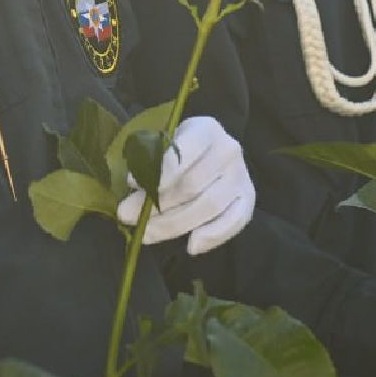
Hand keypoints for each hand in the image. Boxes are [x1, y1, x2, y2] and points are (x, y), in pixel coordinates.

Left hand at [115, 115, 253, 254]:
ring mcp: (241, 176)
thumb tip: (135, 185)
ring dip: (173, 225)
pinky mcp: (248, 199)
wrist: (214, 153)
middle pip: (191, 186)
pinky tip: (191, 246)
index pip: (182, 154)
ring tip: (146, 234)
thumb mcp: (165, 143)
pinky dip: (212, 237)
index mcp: (206, 130)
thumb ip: (150, 161)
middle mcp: (228, 150)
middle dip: (156, 206)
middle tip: (127, 216)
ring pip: (207, 207)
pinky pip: (232, 223)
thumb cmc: (182, 149)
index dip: (157, 173)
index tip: (131, 185)